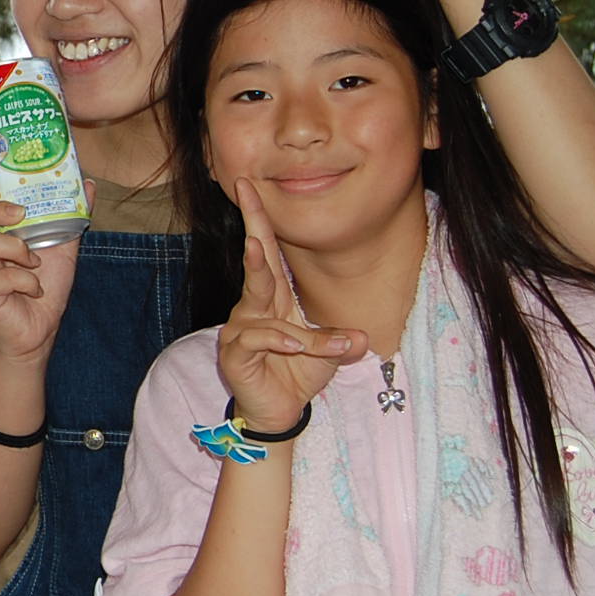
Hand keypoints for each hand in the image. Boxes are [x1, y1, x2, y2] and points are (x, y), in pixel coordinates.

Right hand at [0, 161, 86, 364]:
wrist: (40, 331)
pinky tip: (35, 288)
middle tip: (21, 212)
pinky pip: (2, 277)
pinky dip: (27, 280)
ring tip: (35, 261)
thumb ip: (71, 215)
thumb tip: (88, 184)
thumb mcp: (63, 246)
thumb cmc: (43, 287)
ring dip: (16, 248)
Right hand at [216, 181, 365, 433]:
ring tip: (317, 342)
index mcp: (276, 296)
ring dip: (298, 326)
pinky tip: (292, 348)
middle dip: (253, 226)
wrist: (278, 409)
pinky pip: (258, 337)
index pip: (267, 250)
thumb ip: (342, 341)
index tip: (248, 185)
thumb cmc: (297, 371)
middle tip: (249, 196)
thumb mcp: (330, 353)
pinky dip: (281, 341)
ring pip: (267, 308)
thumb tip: (360, 339)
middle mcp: (254, 305)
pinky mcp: (234, 351)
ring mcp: (241, 327)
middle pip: (255, 260)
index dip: (258, 218)